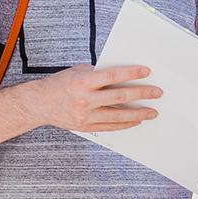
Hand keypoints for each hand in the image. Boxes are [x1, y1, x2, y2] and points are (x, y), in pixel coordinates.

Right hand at [24, 64, 160, 132]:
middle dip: (141, 94)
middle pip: (120, 96)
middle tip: (157, 93)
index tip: (147, 72)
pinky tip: (136, 121)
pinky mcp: (86, 126)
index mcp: (83, 82)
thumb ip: (99, 74)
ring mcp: (86, 115)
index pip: (113, 76)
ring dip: (138, 113)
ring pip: (118, 116)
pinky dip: (124, 124)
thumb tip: (123, 75)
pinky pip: (110, 126)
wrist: (40, 103)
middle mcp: (85, 99)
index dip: (131, 73)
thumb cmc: (61, 83)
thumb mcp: (79, 72)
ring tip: (152, 112)